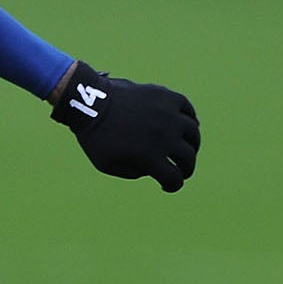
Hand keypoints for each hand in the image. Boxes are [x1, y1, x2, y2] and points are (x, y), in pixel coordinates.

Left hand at [51, 62, 199, 192]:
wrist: (89, 101)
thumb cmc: (95, 136)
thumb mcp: (108, 165)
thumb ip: (133, 172)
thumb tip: (153, 170)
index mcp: (149, 156)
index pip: (174, 179)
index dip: (173, 186)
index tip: (167, 185)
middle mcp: (164, 136)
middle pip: (188, 158)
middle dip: (186, 168)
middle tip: (181, 169)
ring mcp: (168, 115)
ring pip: (193, 133)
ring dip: (191, 144)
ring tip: (185, 147)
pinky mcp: (167, 97)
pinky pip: (188, 110)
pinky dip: (190, 120)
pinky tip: (185, 125)